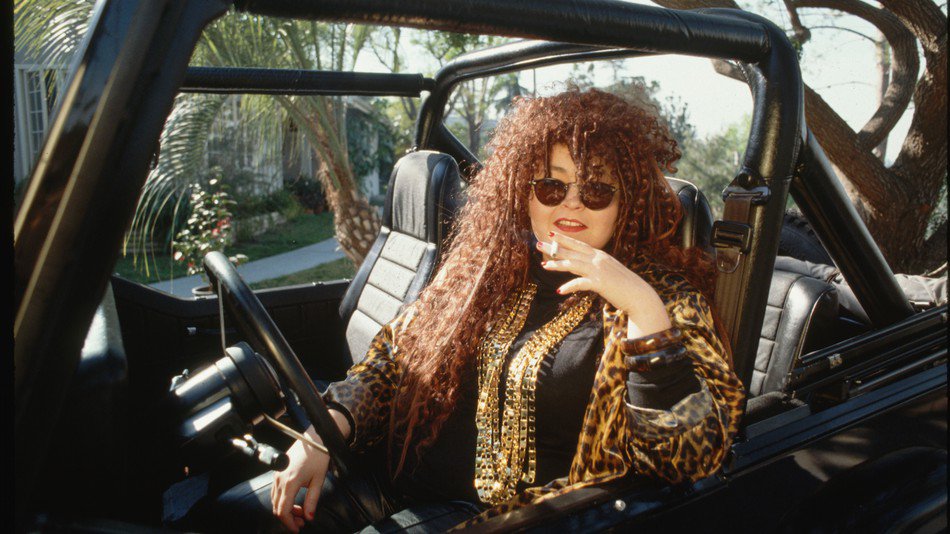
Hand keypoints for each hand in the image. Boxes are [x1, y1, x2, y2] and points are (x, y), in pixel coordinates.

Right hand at [271, 410, 350, 532]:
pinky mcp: (278, 472)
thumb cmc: (318, 456)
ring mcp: (276, 475)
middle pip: (277, 507)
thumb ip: (312, 500)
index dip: (289, 523)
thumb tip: (309, 517)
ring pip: (275, 500)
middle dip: (289, 518)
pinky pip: (276, 492)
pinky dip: (283, 500)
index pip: (283, 511)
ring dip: (286, 509)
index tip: (298, 528)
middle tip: (302, 521)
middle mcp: (279, 479)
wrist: (314, 438)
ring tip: (301, 511)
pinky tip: (295, 500)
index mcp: (290, 483)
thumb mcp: (318, 480)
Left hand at [537, 231, 671, 336]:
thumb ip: (596, 267)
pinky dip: (569, 286)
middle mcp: (598, 259)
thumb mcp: (609, 272)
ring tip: (544, 265)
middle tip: (539, 244)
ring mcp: (599, 270)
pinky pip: (580, 283)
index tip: (551, 234)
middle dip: (554, 247)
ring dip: (557, 264)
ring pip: (573, 264)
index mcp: (600, 255)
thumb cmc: (624, 286)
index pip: (579, 244)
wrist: (639, 295)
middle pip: (572, 251)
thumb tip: (583, 267)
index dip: (564, 239)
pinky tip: (559, 291)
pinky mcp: (600, 283)